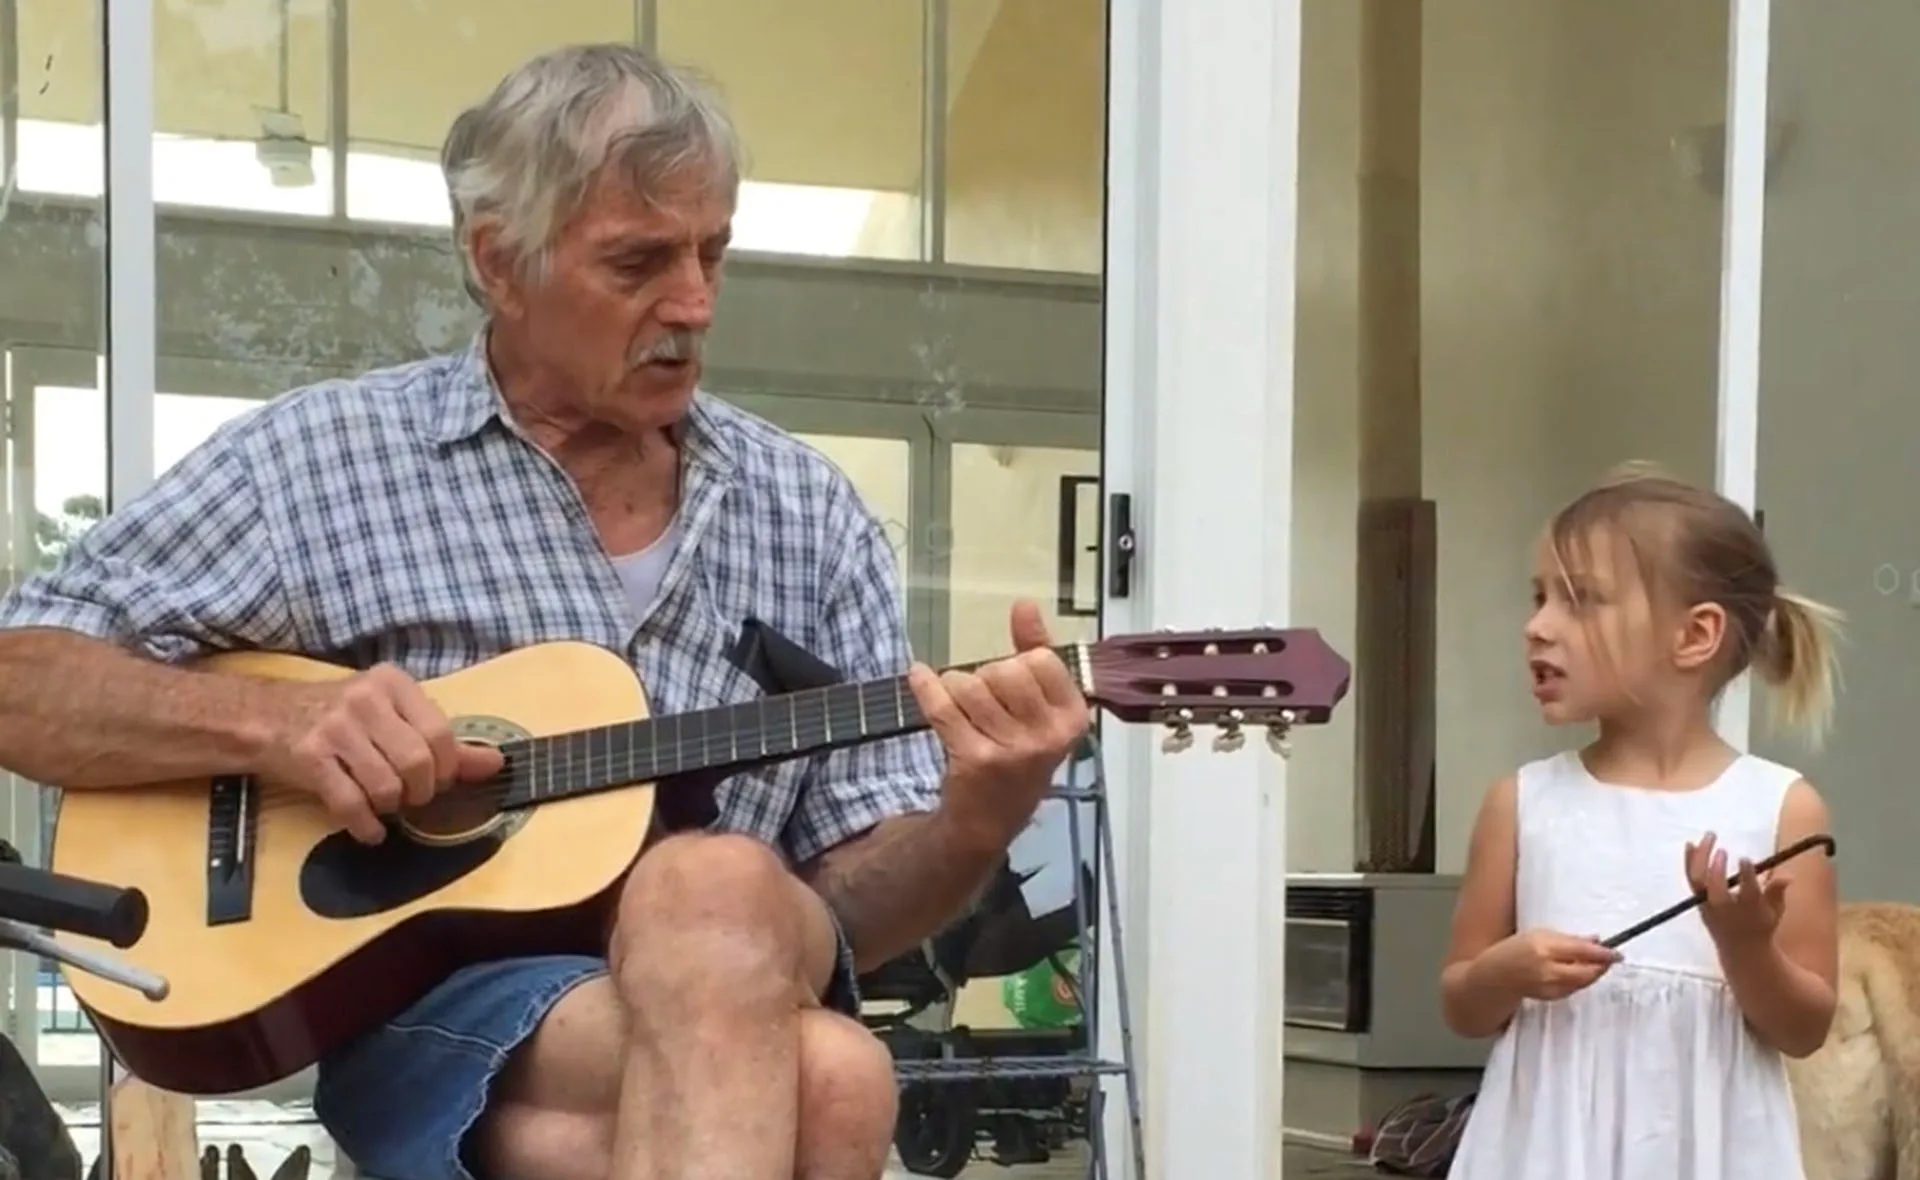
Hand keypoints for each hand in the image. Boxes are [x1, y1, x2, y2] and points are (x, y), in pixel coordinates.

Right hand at [259, 663, 503, 844]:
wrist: (266, 716)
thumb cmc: (340, 716)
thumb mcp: (392, 714)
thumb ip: (444, 738)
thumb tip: (496, 763)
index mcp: (393, 683)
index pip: (441, 731)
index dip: (448, 767)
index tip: (441, 780)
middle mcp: (364, 699)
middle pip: (417, 762)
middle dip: (422, 791)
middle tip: (415, 796)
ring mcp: (334, 728)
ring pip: (386, 785)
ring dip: (392, 806)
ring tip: (386, 803)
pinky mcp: (309, 758)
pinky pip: (350, 803)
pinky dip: (366, 825)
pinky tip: (370, 829)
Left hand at [911, 600, 1090, 851]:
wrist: (990, 819)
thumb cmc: (1019, 754)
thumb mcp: (1041, 708)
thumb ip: (1036, 651)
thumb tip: (1024, 604)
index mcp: (1072, 719)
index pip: (1040, 660)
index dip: (1020, 664)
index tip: (1014, 687)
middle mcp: (1048, 736)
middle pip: (1004, 670)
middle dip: (986, 676)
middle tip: (986, 703)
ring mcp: (1011, 750)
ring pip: (970, 685)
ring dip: (956, 687)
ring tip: (962, 708)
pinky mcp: (974, 759)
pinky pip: (943, 707)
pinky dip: (926, 687)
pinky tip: (919, 676)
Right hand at [1478, 929, 1620, 1000]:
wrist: (1494, 978)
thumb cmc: (1513, 951)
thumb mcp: (1538, 935)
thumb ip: (1568, 939)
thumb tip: (1596, 940)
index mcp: (1544, 948)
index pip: (1582, 951)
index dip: (1604, 953)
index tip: (1617, 952)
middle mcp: (1549, 969)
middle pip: (1588, 971)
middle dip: (1602, 965)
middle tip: (1611, 958)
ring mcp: (1550, 986)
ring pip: (1583, 981)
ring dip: (1593, 973)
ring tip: (1596, 963)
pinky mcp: (1552, 997)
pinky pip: (1574, 988)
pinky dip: (1580, 980)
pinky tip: (1578, 973)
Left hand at [1686, 831, 1788, 949]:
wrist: (1740, 950)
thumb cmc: (1761, 925)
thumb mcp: (1776, 912)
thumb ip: (1777, 893)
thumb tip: (1788, 876)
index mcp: (1749, 911)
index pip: (1747, 892)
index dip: (1745, 875)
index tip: (1745, 858)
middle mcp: (1725, 909)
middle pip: (1715, 887)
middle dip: (1716, 868)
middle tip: (1722, 849)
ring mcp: (1708, 906)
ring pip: (1698, 881)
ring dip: (1699, 858)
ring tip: (1708, 836)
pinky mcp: (1698, 902)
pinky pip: (1691, 879)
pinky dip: (1689, 860)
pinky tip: (1691, 843)